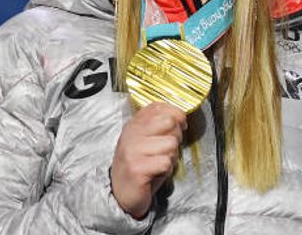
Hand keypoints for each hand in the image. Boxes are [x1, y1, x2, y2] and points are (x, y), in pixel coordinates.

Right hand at [111, 102, 186, 218]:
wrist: (121, 194)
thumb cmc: (140, 166)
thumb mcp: (148, 140)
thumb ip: (160, 125)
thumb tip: (180, 116)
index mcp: (134, 124)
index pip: (160, 107)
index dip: (176, 115)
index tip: (178, 125)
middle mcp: (131, 134)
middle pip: (170, 122)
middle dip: (175, 137)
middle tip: (165, 150)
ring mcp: (132, 150)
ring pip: (171, 144)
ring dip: (171, 157)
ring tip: (158, 163)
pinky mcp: (137, 168)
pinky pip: (166, 162)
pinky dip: (166, 170)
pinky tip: (155, 173)